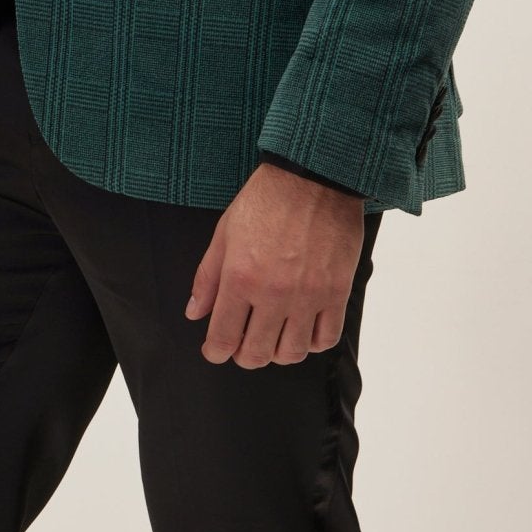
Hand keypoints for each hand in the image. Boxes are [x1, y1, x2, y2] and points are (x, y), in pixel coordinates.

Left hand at [183, 161, 366, 366]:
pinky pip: (325, 338)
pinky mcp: (336, 292)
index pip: (223, 338)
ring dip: (278, 352)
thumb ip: (208, 278)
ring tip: (273, 336)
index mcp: (240, 278)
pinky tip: (303, 327)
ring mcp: (308, 295)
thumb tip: (194, 313)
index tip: (215, 350)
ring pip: (291, 353)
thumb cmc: (266, 199)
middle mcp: (273, 293)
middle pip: (256, 354)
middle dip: (244, 355)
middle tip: (243, 344)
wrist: (314, 176)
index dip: (215, 351)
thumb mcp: (225, 233)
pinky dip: (311, 341)